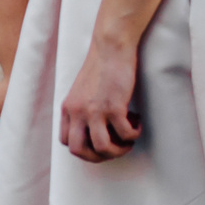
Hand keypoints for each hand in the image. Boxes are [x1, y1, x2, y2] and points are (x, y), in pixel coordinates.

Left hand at [58, 36, 142, 162]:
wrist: (110, 47)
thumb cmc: (101, 68)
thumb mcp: (82, 92)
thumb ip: (82, 110)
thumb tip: (94, 131)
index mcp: (67, 108)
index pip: (66, 142)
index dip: (85, 149)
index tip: (101, 142)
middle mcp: (76, 111)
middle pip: (78, 151)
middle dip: (99, 156)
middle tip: (115, 147)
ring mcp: (94, 110)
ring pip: (102, 147)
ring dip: (119, 150)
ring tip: (128, 139)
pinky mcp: (114, 106)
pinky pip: (125, 134)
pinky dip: (134, 134)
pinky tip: (137, 123)